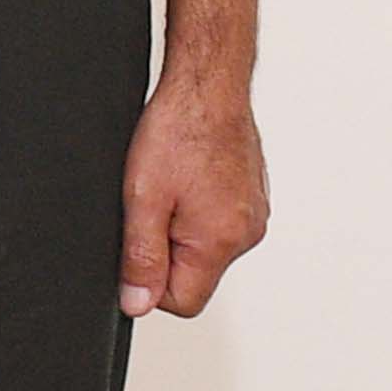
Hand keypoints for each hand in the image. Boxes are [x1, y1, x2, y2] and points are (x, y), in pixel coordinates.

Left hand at [120, 75, 268, 318]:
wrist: (208, 87)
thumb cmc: (180, 130)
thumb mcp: (142, 198)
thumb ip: (140, 257)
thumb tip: (137, 303)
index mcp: (221, 241)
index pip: (183, 302)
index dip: (149, 283)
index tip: (137, 246)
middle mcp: (247, 233)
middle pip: (195, 277)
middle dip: (164, 252)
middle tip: (152, 207)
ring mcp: (254, 215)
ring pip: (204, 250)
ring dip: (179, 229)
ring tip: (170, 188)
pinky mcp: (252, 199)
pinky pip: (217, 224)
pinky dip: (196, 211)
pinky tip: (186, 180)